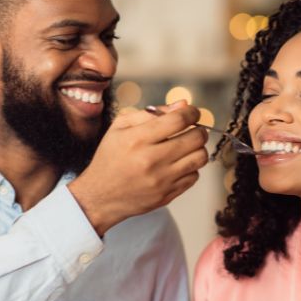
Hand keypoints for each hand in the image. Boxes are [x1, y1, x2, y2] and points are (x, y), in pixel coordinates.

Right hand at [69, 101, 207, 234]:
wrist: (100, 196)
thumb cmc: (110, 158)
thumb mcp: (120, 127)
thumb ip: (150, 112)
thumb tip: (182, 104)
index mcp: (137, 139)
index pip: (179, 120)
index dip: (192, 112)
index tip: (191, 113)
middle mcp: (151, 160)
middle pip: (196, 138)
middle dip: (199, 130)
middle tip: (192, 129)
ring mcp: (161, 180)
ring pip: (200, 158)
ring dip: (198, 148)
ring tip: (187, 147)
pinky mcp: (167, 195)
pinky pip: (194, 176)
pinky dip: (190, 168)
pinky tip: (178, 165)